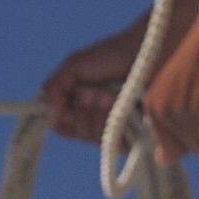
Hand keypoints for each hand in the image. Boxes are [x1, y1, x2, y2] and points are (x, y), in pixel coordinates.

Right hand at [38, 20, 145, 149]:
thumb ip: (55, 88)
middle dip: (83, 111)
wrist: (147, 52)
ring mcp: (116, 126)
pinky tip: (121, 111)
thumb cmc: (113, 54)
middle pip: (77, 133)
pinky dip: (114, 129)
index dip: (63, 116)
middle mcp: (96, 116)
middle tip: (96, 91)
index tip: (73, 98)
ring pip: (93, 139)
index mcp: (79, 101)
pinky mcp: (135, 135)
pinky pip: (115, 147)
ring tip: (112, 96)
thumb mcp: (75, 65)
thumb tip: (50, 118)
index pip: (61, 125)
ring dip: (99, 116)